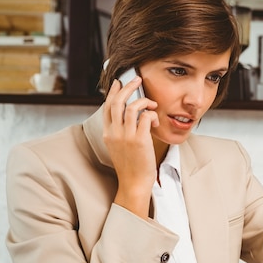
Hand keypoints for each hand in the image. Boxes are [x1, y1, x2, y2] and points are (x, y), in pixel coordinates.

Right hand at [103, 77, 158, 218]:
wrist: (134, 183)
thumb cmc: (131, 166)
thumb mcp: (119, 147)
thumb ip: (121, 131)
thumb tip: (130, 116)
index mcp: (107, 134)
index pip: (107, 107)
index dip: (113, 92)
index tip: (119, 82)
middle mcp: (114, 133)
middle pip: (117, 102)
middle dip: (128, 87)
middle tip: (138, 80)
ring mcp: (126, 136)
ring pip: (132, 107)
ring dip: (144, 100)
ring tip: (152, 103)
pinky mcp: (139, 140)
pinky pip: (145, 117)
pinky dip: (152, 114)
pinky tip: (156, 120)